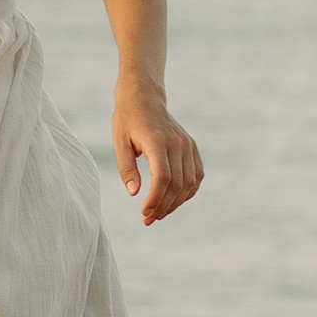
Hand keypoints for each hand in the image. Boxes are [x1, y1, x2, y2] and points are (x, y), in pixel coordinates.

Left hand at [114, 86, 202, 224]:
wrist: (144, 97)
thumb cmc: (127, 120)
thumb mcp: (120, 143)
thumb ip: (127, 169)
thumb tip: (134, 194)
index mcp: (157, 141)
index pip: (163, 178)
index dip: (155, 199)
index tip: (144, 213)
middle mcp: (177, 143)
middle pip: (177, 184)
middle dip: (164, 206)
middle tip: (148, 219)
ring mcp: (187, 145)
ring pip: (189, 183)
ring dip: (176, 203)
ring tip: (159, 213)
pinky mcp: (192, 147)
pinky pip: (197, 175)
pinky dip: (188, 192)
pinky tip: (173, 201)